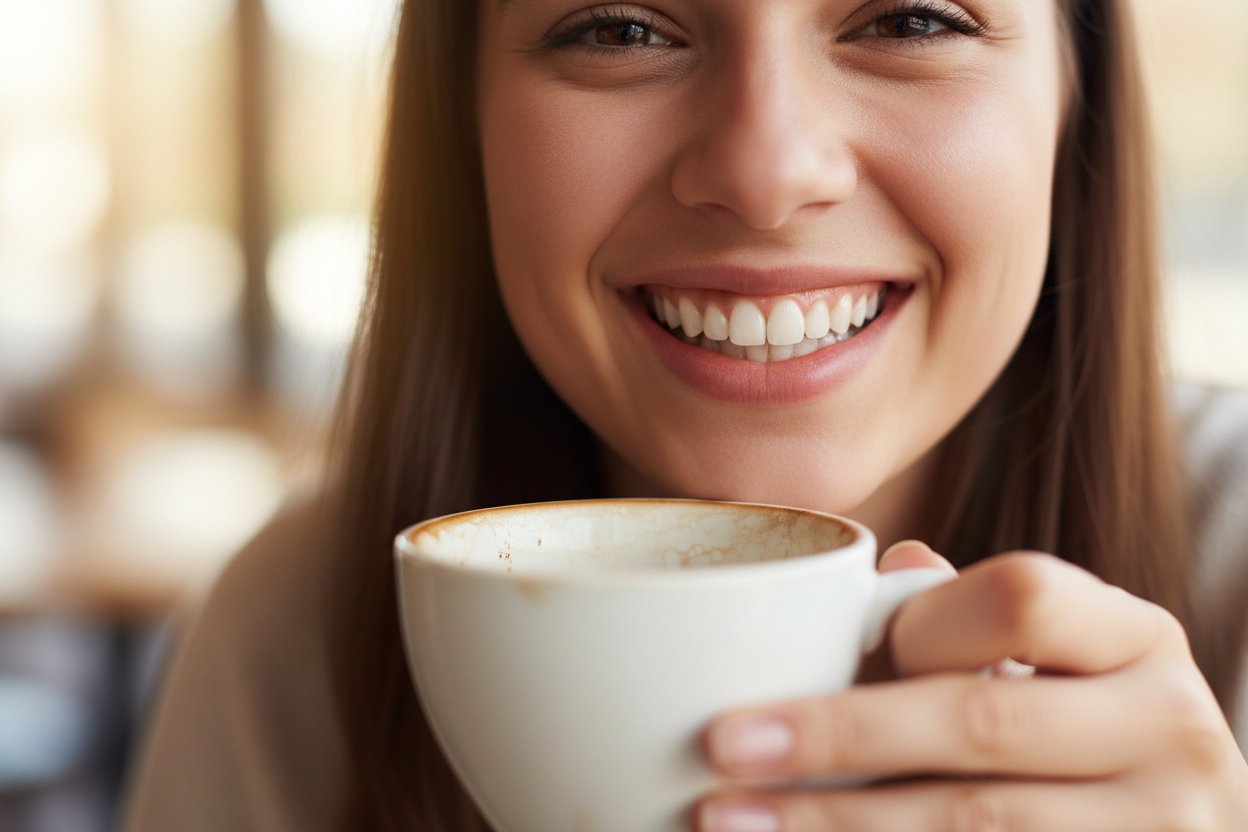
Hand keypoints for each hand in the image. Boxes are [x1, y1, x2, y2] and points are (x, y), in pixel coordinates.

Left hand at [696, 543, 1247, 830]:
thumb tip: (866, 573)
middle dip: (837, 736)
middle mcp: (1169, 730)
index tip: (838, 650)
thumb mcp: (1055, 656)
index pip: (1022, 597)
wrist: (1171, 821)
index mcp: (1137, 638)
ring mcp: (1161, 829)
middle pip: (983, 722)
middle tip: (722, 743)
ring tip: (727, 818)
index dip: (922, 622)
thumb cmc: (1084, 722)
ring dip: (836, 823)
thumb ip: (965, 615)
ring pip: (975, 824)